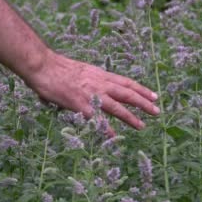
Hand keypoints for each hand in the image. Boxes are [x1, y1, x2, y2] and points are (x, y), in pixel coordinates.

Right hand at [26, 52, 159, 130]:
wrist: (44, 66)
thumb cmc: (58, 68)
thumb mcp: (82, 71)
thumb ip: (91, 80)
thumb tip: (96, 87)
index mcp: (100, 75)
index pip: (126, 82)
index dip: (141, 90)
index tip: (154, 96)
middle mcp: (100, 83)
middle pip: (128, 94)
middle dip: (144, 103)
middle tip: (157, 111)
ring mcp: (91, 94)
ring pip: (117, 107)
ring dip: (131, 117)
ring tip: (142, 125)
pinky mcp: (80, 105)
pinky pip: (97, 119)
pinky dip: (106, 128)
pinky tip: (114, 135)